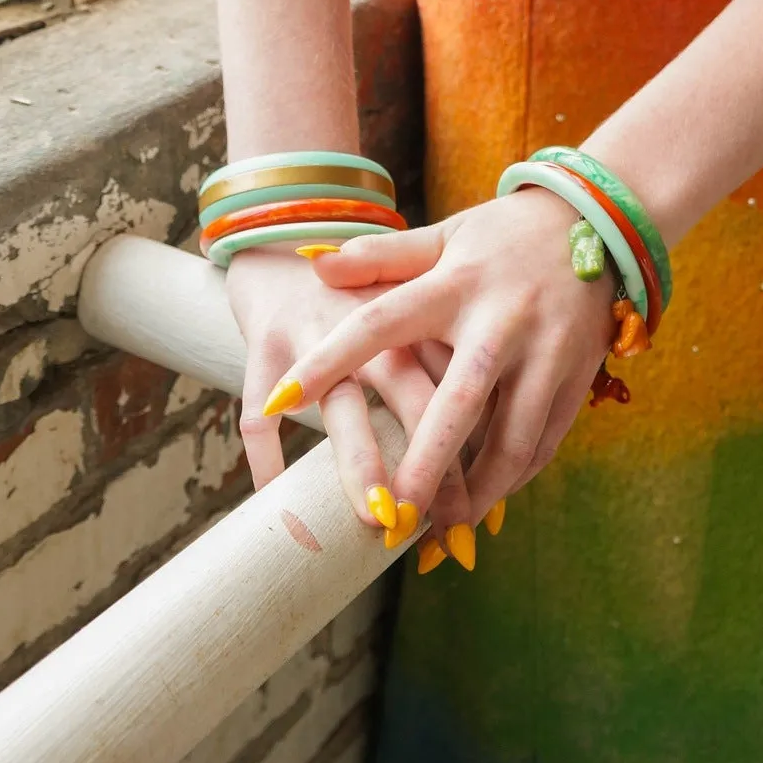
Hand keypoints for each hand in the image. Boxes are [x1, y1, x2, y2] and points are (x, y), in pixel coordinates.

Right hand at [224, 247, 475, 539]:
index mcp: (419, 311)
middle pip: (410, 397)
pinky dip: (265, 452)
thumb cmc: (362, 289)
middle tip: (448, 528)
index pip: (460, 379)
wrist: (284, 235)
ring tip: (376, 516)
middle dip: (431, 467)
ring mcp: (315, 332)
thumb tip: (502, 457)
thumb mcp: (413, 305)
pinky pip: (260, 405)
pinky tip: (274, 495)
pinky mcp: (264, 341)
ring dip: (359, 463)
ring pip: (340, 403)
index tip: (494, 504)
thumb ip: (449, 362)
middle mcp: (372, 321)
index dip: (480, 443)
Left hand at [265, 187, 616, 556]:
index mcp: (455, 284)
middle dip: (428, 463)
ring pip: (513, 438)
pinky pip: (544, 441)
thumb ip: (381, 256)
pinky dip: (513, 477)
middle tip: (394, 513)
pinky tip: (484, 502)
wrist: (601, 217)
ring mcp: (546, 354)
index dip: (327, 360)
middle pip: (461, 403)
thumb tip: (314, 264)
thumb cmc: (504, 236)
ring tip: (442, 531)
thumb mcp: (444, 235)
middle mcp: (502, 322)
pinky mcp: (578, 378)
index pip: (378, 323)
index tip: (278, 400)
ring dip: (478, 491)